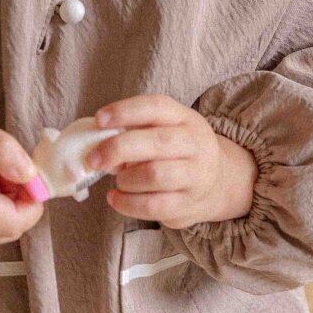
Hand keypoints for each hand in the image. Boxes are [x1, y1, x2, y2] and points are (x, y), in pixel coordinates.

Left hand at [87, 94, 257, 227]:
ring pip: (155, 175)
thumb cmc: (175, 152)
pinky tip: (116, 198)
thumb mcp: (163, 130)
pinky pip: (154, 206)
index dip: (125, 111)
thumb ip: (134, 132)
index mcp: (185, 119)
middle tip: (93, 159)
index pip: (156, 107)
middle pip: (157, 142)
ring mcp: (196, 176)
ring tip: (118, 180)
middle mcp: (195, 144)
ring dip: (126, 179)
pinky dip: (127, 203)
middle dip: (117, 149)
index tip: (99, 119)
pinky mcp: (189, 205)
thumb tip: (97, 147)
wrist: (219, 183)